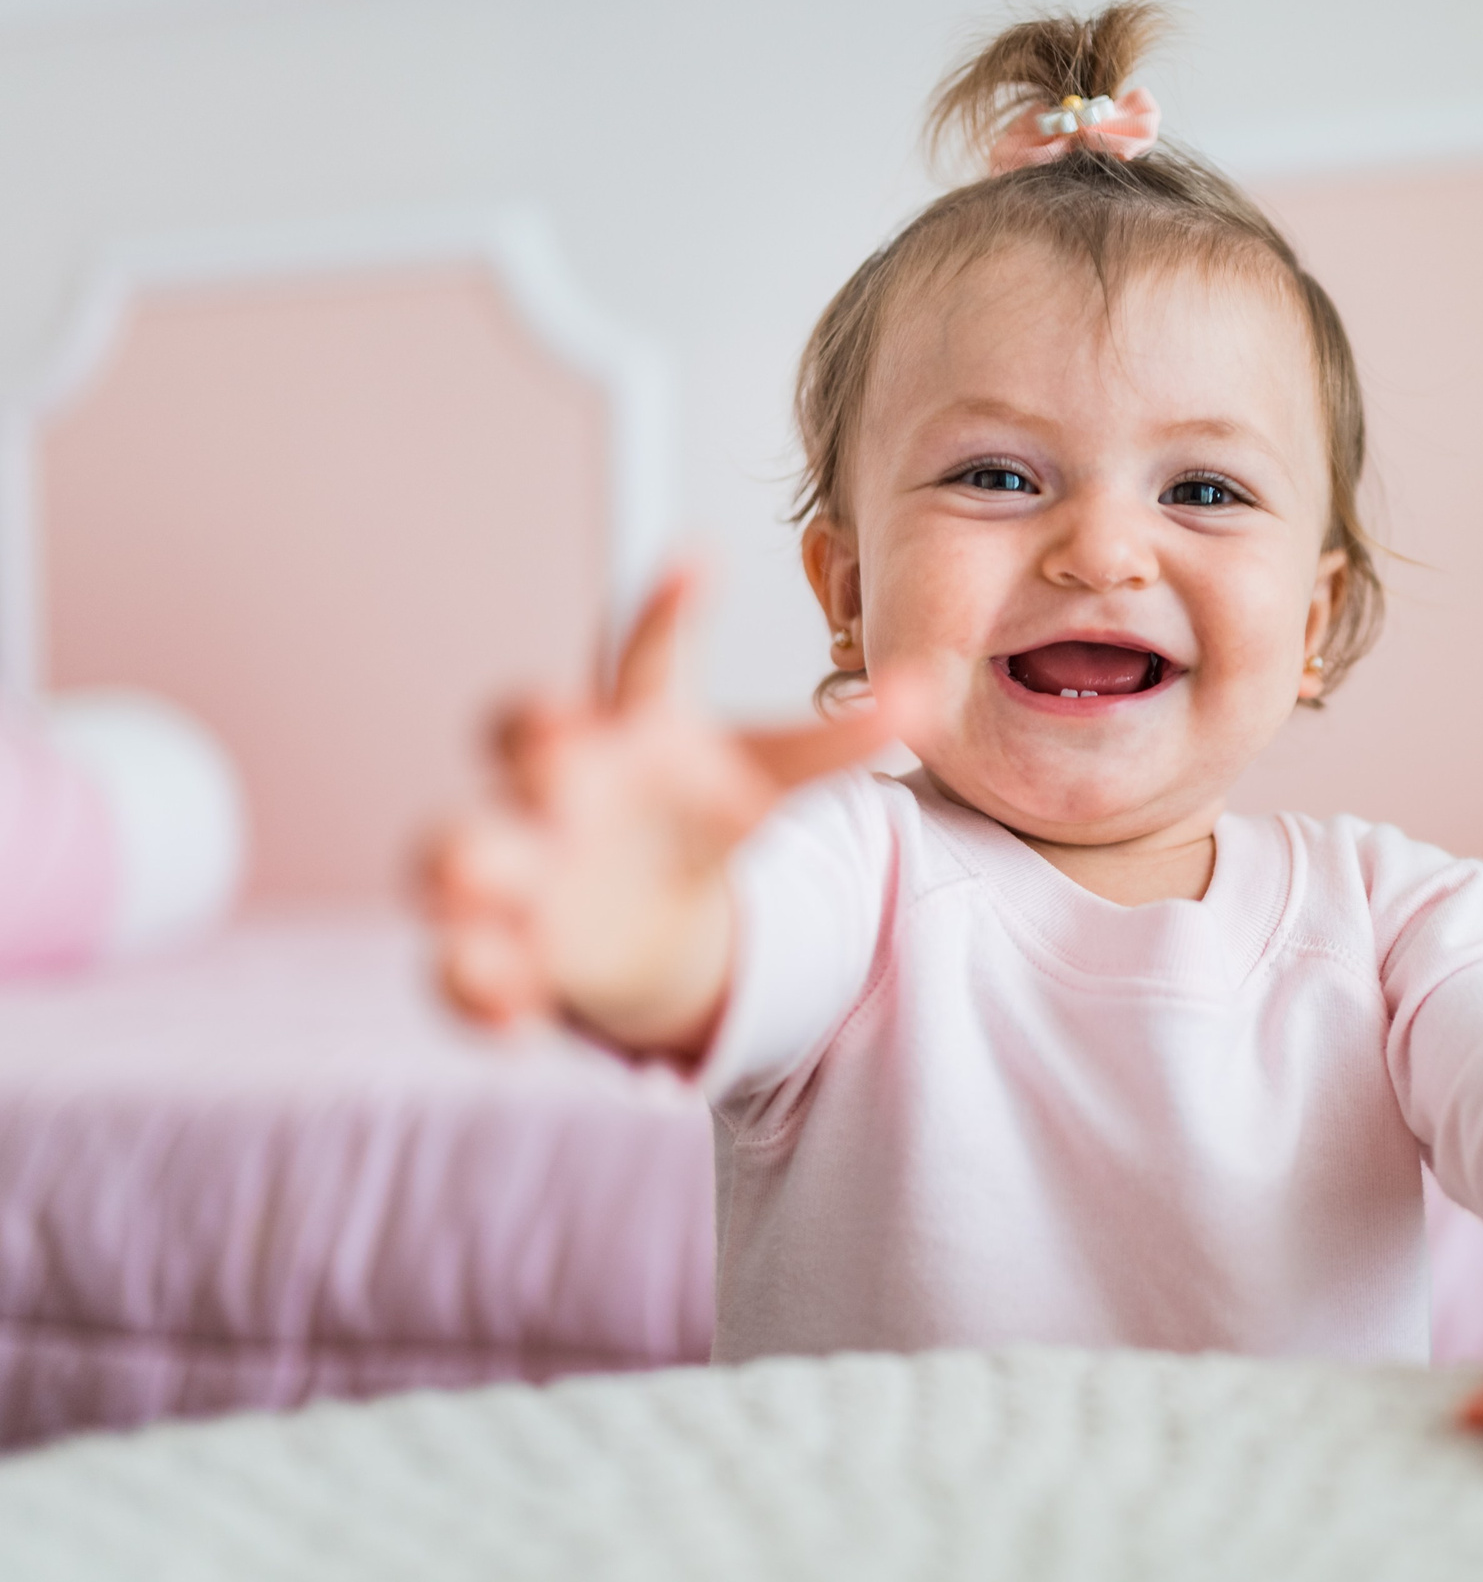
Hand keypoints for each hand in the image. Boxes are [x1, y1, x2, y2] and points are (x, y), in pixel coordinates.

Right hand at [420, 567, 905, 1054]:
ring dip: (468, 862)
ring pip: (455, 850)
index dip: (667, 615)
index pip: (641, 660)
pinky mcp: (497, 949)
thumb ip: (838, 743)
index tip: (702, 565)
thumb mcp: (766, 780)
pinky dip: (478, 991)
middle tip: (568, 752)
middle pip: (517, 741)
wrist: (645, 913)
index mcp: (629, 726)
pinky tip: (517, 1015)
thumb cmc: (693, 817)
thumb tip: (930, 688)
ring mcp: (516, 864)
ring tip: (497, 883)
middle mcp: (556, 785)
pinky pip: (457, 969)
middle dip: (534, 747)